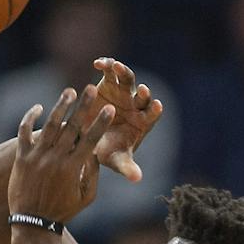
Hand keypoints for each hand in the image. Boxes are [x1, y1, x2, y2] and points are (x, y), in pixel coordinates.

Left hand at [8, 86, 115, 222]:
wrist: (31, 224)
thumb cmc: (62, 211)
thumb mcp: (86, 197)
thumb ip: (93, 174)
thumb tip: (95, 152)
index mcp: (73, 168)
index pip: (90, 140)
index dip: (100, 123)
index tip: (109, 108)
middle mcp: (54, 159)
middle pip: (71, 127)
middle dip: (83, 106)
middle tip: (91, 88)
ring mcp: (36, 157)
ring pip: (49, 125)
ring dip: (60, 106)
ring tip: (69, 92)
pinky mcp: (21, 158)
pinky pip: (24, 132)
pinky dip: (30, 118)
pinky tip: (38, 108)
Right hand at [90, 57, 163, 181]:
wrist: (87, 137)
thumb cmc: (105, 151)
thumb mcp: (115, 160)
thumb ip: (126, 167)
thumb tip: (137, 180)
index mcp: (142, 121)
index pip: (152, 113)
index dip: (154, 110)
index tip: (156, 106)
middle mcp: (135, 104)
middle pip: (142, 95)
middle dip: (142, 93)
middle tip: (141, 91)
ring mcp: (123, 91)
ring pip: (127, 78)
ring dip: (123, 72)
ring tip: (116, 67)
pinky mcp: (108, 82)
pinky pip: (109, 71)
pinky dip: (106, 65)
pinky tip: (98, 63)